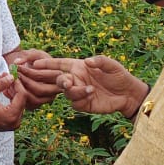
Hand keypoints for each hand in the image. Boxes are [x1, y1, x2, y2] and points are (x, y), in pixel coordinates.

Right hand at [0, 74, 26, 133]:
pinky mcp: (10, 124)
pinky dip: (11, 99)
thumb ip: (0, 84)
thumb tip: (11, 77)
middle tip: (6, 76)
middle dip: (15, 87)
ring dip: (13, 92)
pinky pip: (15, 108)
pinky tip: (4, 92)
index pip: (22, 96)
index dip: (17, 83)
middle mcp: (15, 122)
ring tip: (4, 82)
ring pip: (19, 103)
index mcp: (11, 115)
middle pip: (22, 100)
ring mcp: (13, 124)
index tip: (12, 75)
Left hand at [7, 48, 60, 109]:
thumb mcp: (34, 53)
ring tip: (9, 82)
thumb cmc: (36, 60)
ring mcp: (45, 99)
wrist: (32, 69)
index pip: (42, 76)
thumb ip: (27, 56)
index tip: (16, 67)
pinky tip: (7, 89)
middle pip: (39, 90)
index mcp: (57, 77)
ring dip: (18, 91)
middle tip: (12, 75)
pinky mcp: (36, 105)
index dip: (28, 72)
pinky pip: (26, 105)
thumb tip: (16, 63)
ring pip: (32, 100)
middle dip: (23, 82)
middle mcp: (54, 90)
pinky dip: (15, 98)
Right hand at [31, 56, 146, 116]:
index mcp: (79, 67)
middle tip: (67, 83)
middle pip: (59, 79)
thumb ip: (100, 61)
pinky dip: (80, 99)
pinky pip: (75, 103)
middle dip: (60, 80)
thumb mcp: (112, 65)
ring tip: (90, 89)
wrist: (128, 95)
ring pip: (67, 93)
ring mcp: (79, 92)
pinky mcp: (84, 104)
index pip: (59, 64)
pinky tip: (92, 94)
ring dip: (75, 91)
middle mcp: (77, 79)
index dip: (47, 64)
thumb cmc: (119, 76)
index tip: (35, 63)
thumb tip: (87, 61)